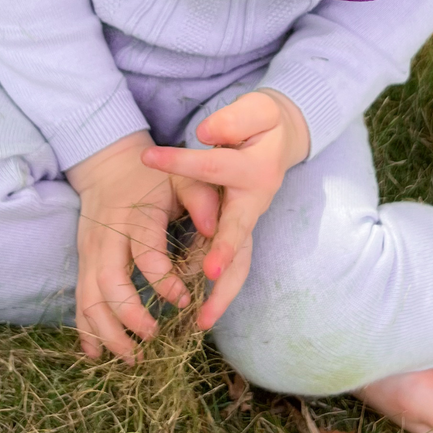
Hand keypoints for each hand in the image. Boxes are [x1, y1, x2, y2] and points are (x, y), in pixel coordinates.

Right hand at [65, 130, 218, 361]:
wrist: (109, 165)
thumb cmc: (156, 177)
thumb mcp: (183, 177)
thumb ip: (201, 199)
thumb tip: (214, 229)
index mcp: (136, 216)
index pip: (144, 253)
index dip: (162, 281)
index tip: (182, 300)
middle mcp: (108, 236)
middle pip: (108, 282)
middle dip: (128, 316)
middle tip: (153, 336)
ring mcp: (90, 251)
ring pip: (89, 297)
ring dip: (106, 331)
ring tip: (132, 357)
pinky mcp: (83, 262)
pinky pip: (79, 299)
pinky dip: (85, 329)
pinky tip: (96, 353)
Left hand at [141, 90, 309, 330]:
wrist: (283, 138)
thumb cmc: (266, 123)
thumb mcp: (256, 111)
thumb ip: (233, 121)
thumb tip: (207, 135)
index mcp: (253, 169)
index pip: (212, 168)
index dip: (181, 162)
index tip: (148, 158)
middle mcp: (254, 201)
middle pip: (239, 231)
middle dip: (225, 253)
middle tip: (210, 274)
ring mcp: (249, 221)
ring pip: (241, 261)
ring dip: (224, 292)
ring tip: (202, 321)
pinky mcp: (241, 232)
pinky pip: (234, 266)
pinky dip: (222, 293)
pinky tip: (203, 315)